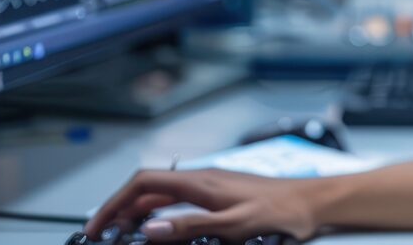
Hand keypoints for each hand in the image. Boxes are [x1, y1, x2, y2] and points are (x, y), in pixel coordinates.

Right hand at [85, 168, 327, 242]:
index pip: (143, 183)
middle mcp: (202, 178)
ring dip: (139, 212)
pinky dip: (161, 213)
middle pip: (148, 188)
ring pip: (163, 195)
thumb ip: (191, 227)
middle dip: (121, 208)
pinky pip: (180, 200)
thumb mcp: (234, 225)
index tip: (98, 225)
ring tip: (126, 234)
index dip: (115, 202)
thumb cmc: (283, 211)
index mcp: (201, 181)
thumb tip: (151, 228)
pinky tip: (162, 228)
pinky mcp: (220, 195)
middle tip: (104, 233)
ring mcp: (211, 185)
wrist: (314, 202)